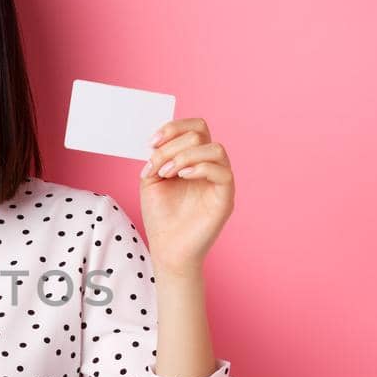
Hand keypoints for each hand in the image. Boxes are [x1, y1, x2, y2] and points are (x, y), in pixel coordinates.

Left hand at [138, 118, 235, 275]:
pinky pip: (222, 171)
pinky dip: (199, 167)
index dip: (173, 128)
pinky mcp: (225, 197)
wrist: (167, 248)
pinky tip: (181, 177)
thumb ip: (157, 157)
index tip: (151, 142)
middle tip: (157, 166)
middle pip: (201, 133)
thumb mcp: (151, 179)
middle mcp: (209, 166)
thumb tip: (160, 140)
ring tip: (167, 173)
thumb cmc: (161, 216)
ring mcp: (219, 181)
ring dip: (185, 155)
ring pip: (215, 149)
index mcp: (194, 159)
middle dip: (173, 145)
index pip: (195, 128)